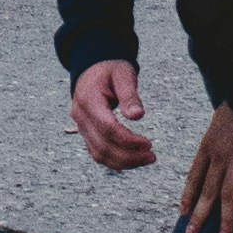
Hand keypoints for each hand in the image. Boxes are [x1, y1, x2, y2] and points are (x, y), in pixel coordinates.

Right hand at [69, 59, 154, 173]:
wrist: (92, 70)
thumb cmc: (110, 70)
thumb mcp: (123, 74)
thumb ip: (130, 95)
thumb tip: (138, 116)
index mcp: (88, 100)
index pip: (107, 128)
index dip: (128, 140)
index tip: (148, 143)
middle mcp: (81, 117)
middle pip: (103, 146)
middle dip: (129, 155)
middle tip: (152, 156)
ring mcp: (81, 127)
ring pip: (99, 154)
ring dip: (124, 162)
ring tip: (146, 159)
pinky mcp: (86, 134)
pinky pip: (98, 153)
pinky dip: (116, 161)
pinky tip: (134, 159)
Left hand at [177, 108, 232, 232]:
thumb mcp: (218, 124)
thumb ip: (215, 143)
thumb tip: (214, 156)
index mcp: (207, 147)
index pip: (193, 177)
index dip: (187, 196)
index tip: (182, 213)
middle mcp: (219, 157)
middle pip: (207, 192)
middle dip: (199, 216)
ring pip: (229, 196)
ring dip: (226, 219)